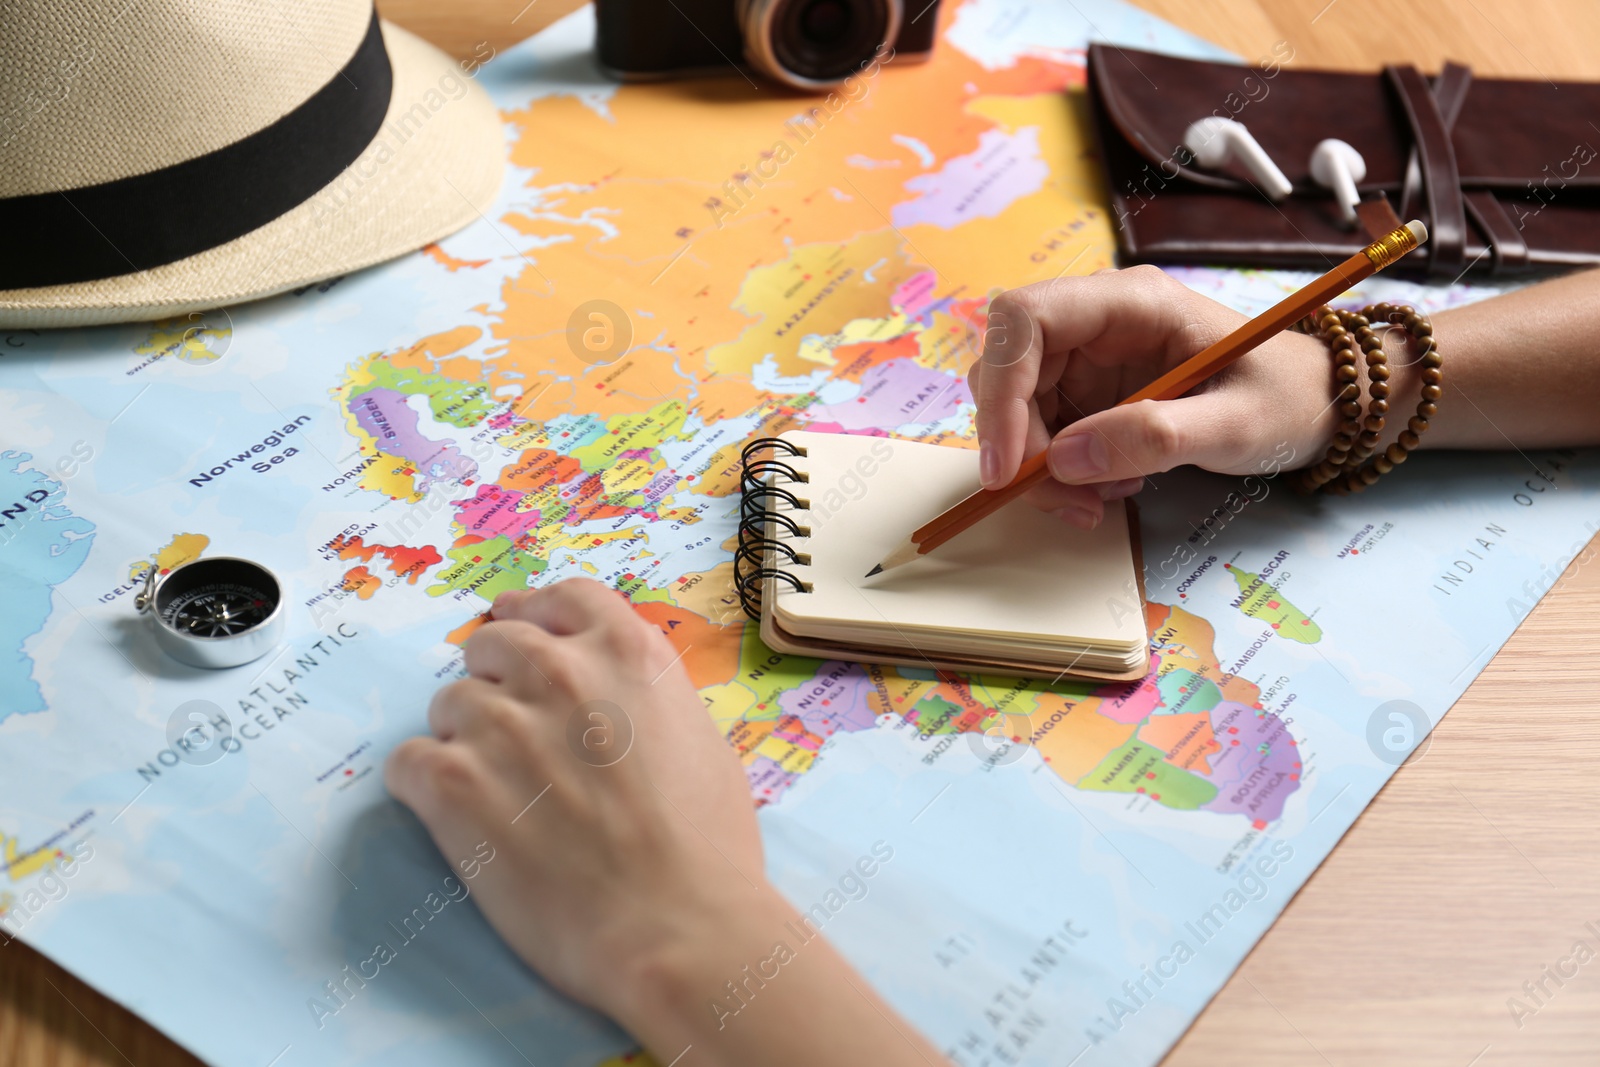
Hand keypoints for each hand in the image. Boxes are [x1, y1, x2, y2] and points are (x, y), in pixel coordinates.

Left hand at [387, 579, 949, 1066]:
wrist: (677, 927)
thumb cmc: (708, 848)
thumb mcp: (700, 737)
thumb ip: (645, 694)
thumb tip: (612, 693)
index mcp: (627, 651)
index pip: (562, 597)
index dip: (538, 616)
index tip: (524, 633)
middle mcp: (559, 670)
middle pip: (491, 642)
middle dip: (495, 680)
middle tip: (511, 735)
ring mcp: (501, 723)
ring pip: (447, 704)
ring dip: (464, 739)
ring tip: (496, 795)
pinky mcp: (452, 783)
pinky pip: (409, 761)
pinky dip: (426, 787)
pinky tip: (456, 820)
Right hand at [968, 265, 1336, 526]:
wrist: (1318, 407)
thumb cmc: (1288, 400)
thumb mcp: (1235, 424)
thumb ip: (1154, 438)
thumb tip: (1065, 461)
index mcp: (1130, 301)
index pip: (1024, 320)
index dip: (1000, 388)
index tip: (1007, 465)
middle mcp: (1096, 322)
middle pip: (1008, 369)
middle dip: (1019, 443)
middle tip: (1066, 500)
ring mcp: (1089, 360)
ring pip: (1018, 408)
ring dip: (1041, 467)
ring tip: (1099, 501)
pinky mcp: (1089, 396)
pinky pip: (1044, 434)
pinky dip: (1061, 474)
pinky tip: (1111, 489)